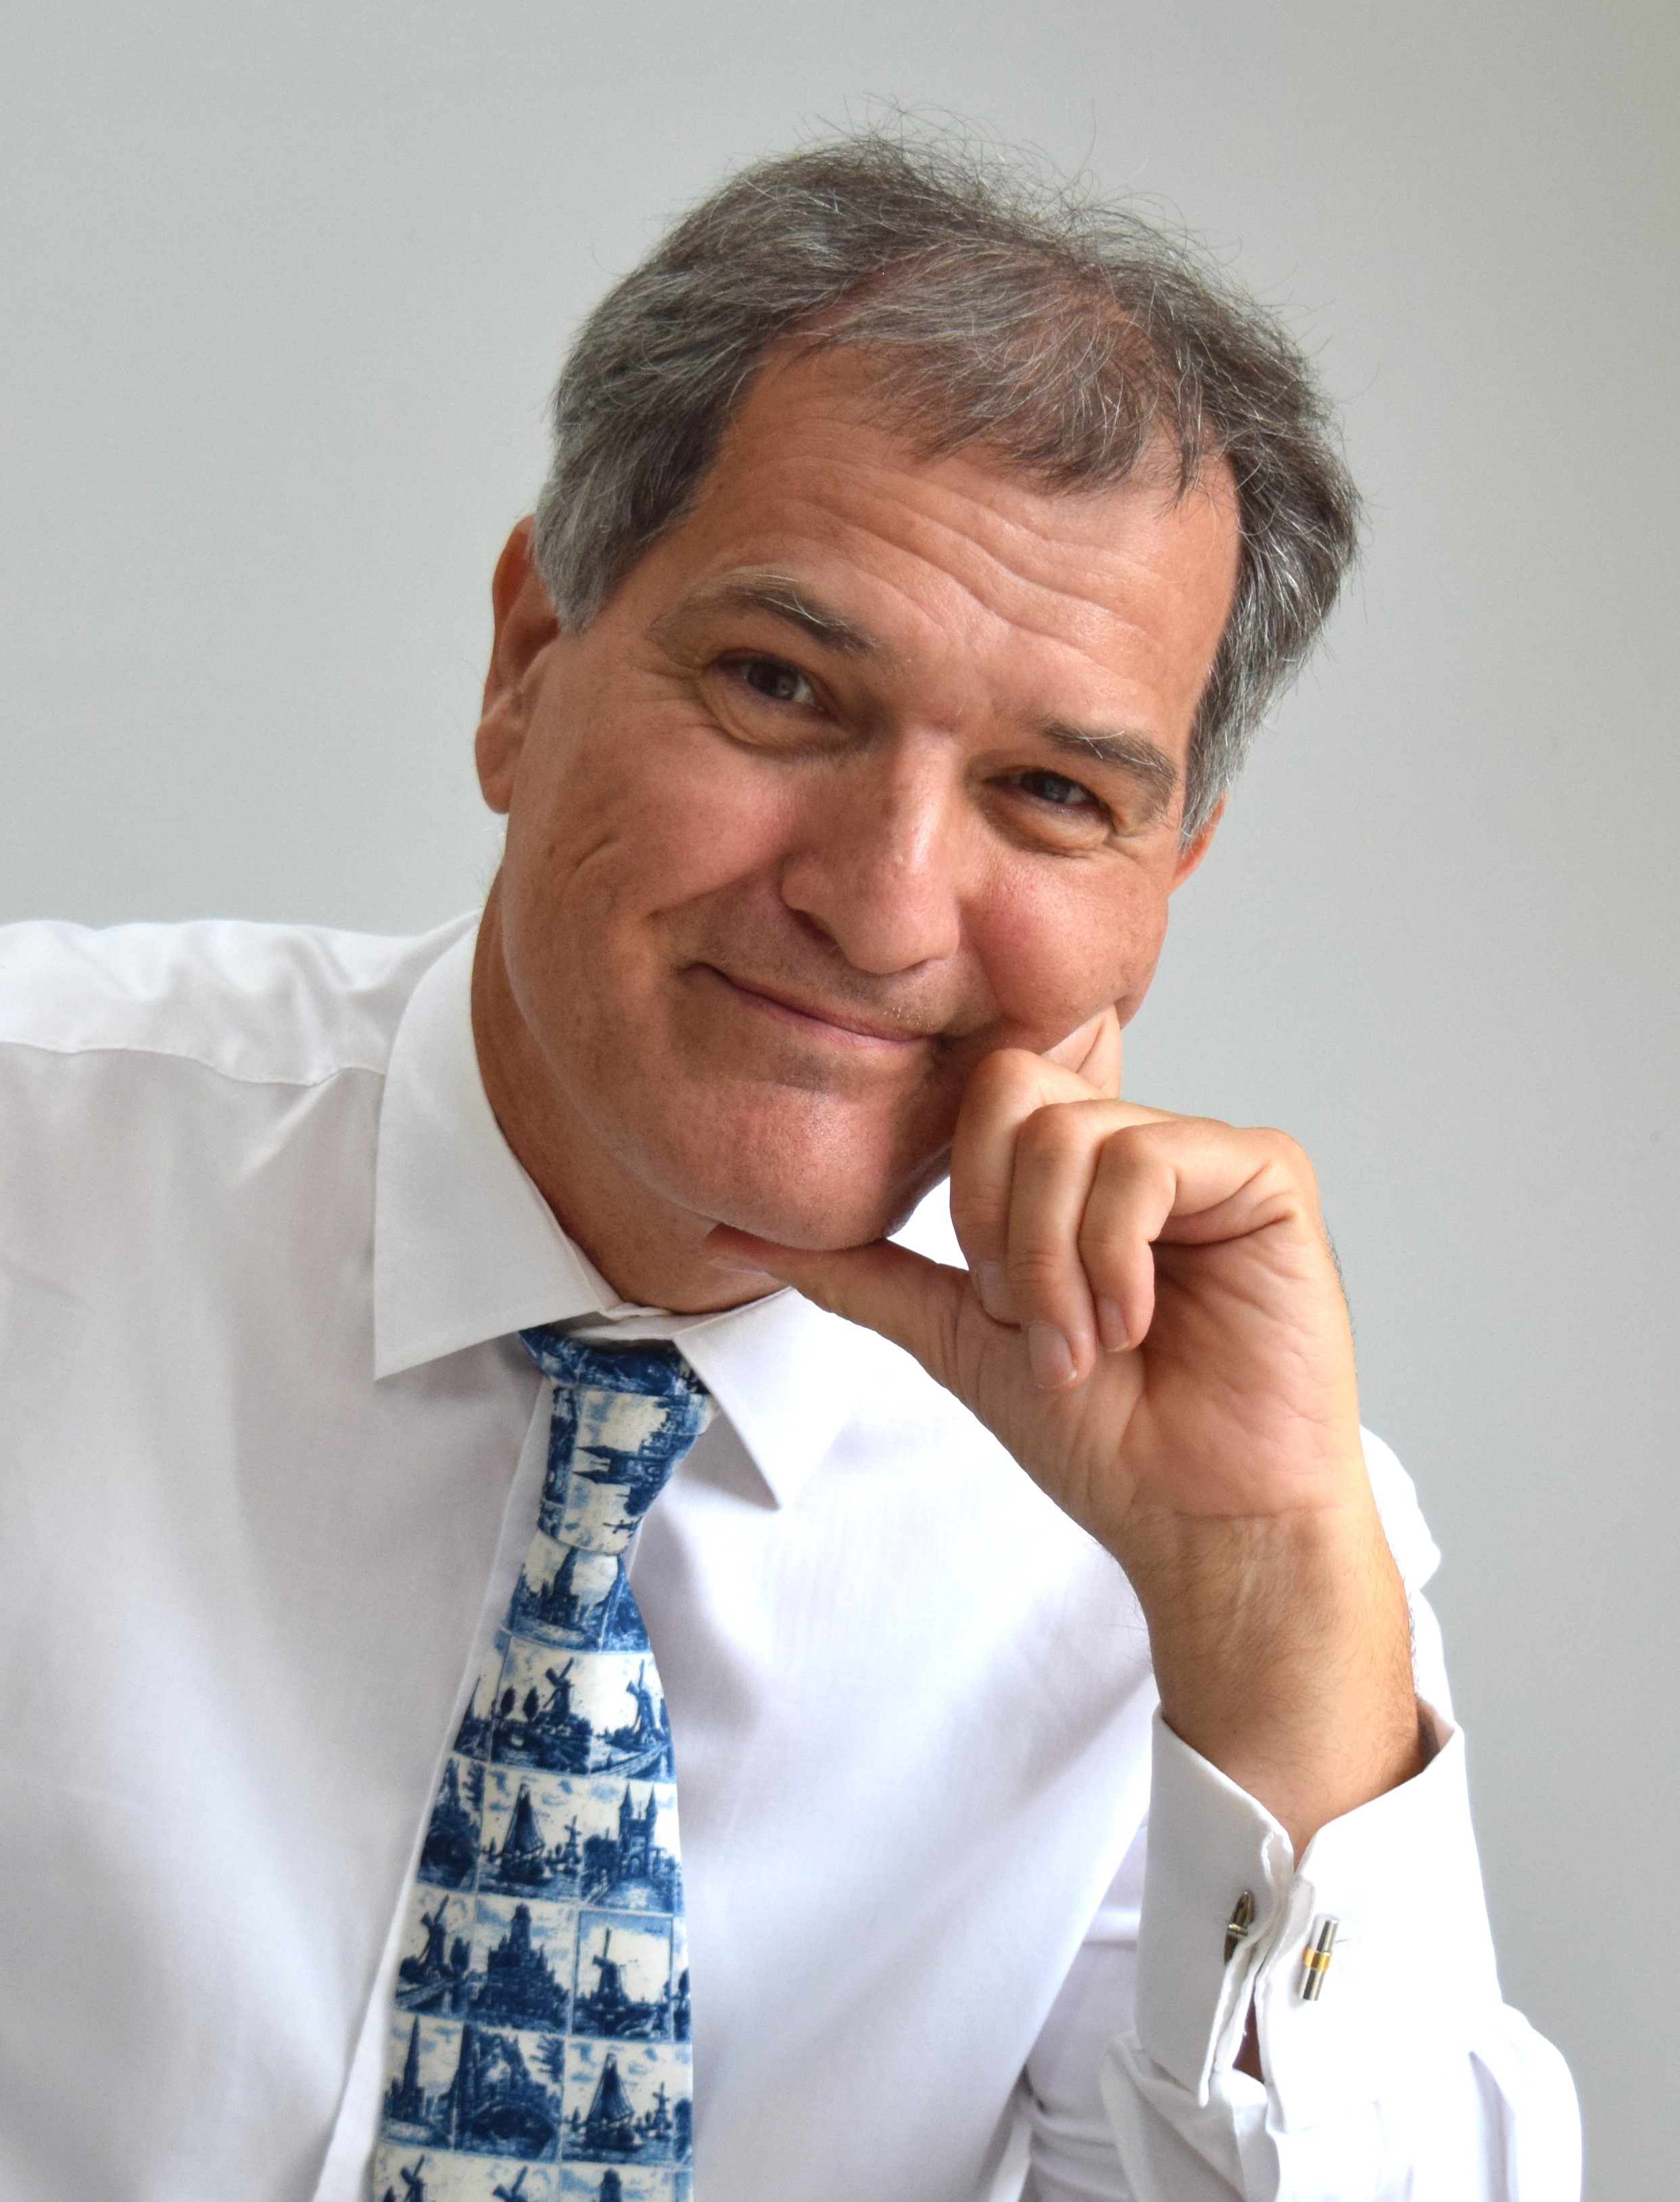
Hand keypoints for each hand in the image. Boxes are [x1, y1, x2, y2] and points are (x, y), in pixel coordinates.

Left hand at [711, 1013, 1423, 1849]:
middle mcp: (1139, 1142)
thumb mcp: (955, 1334)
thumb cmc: (1103, 1436)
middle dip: (999, 1229)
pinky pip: (1151, 1159)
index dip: (964, 1201)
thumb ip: (858, 1269)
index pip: (980, 1095)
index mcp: (1074, 1168)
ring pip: (1073, 1131)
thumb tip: (727, 1232)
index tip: (997, 1302)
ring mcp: (1205, 1152)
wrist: (1197, 1521)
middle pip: (1013, 1090)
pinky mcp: (1267, 1175)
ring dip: (1054, 1264)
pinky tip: (1135, 1322)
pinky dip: (1115, 1255)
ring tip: (1089, 1343)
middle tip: (1039, 1325)